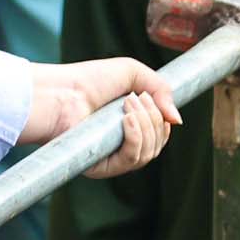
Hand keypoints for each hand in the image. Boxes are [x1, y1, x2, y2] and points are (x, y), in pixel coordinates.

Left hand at [22, 56, 183, 177]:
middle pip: (158, 145)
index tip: (154, 100)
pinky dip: (136, 137)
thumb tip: (178, 121)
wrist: (62, 91)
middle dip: (155, 118)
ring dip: (146, 125)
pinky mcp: (101, 167)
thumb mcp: (133, 73)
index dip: (164, 122)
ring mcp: (112, 157)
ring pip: (149, 153)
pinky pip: (131, 160)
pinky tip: (126, 119)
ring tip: (127, 104)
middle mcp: (122, 145)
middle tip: (136, 98)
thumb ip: (161, 91)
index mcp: (130, 127)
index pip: (160, 136)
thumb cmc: (90, 80)